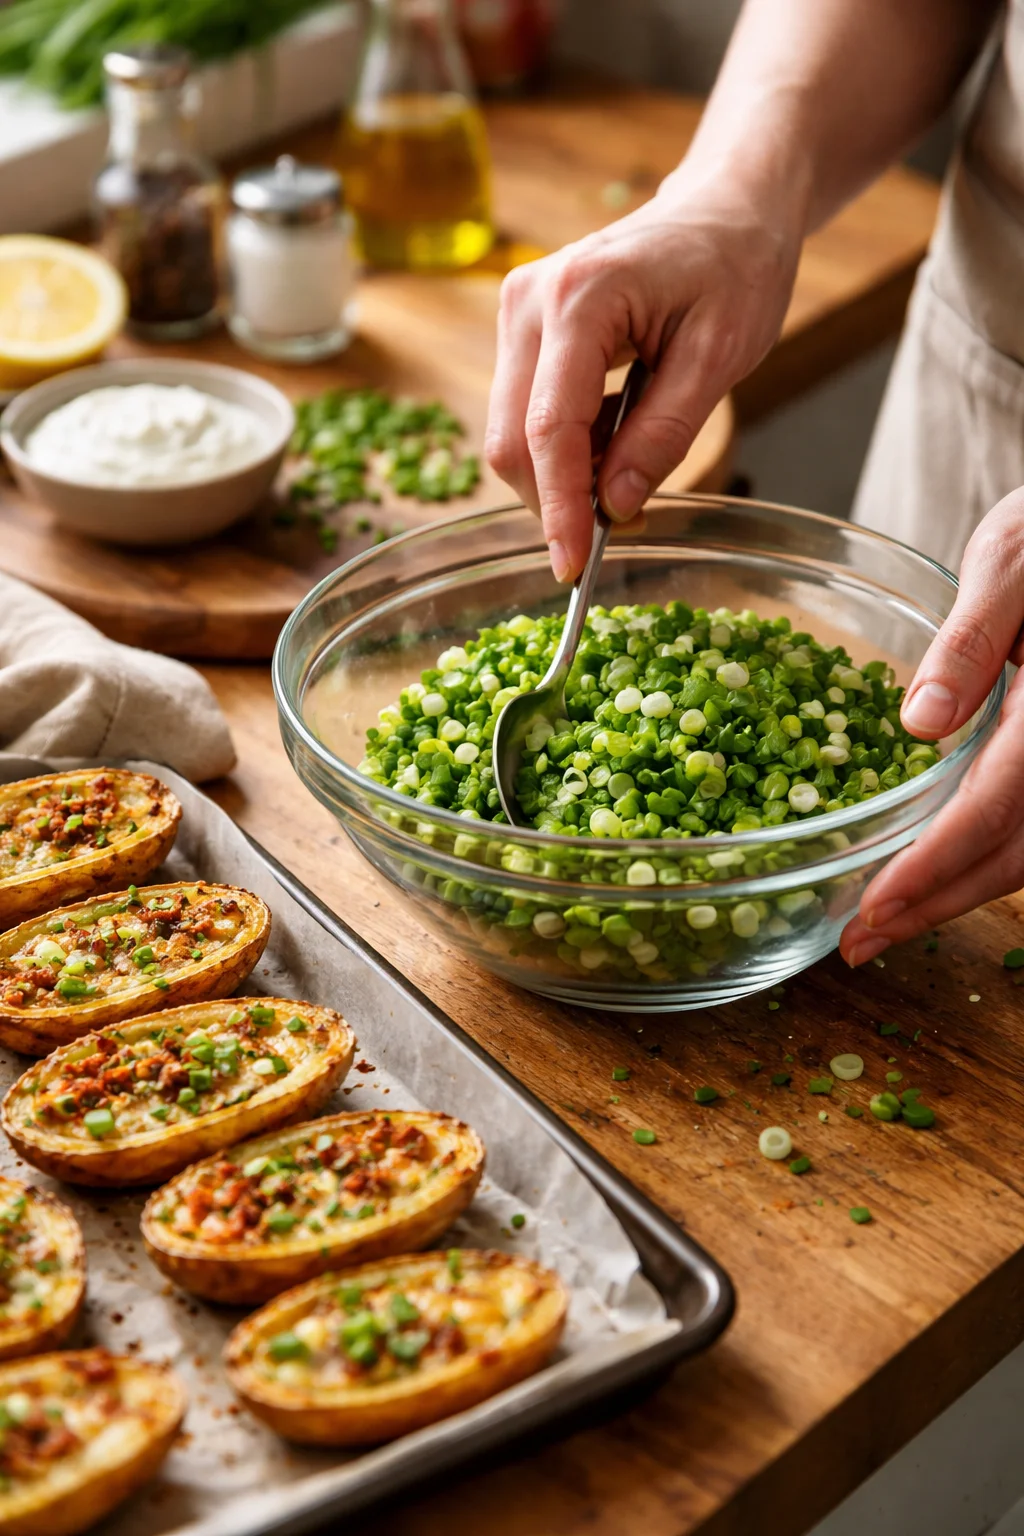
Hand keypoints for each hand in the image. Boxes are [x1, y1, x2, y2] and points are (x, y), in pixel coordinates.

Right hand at [484, 176, 800, 581]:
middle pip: (513, 440)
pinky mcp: (522, 328)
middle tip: (616, 533)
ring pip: (512, 433)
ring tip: (628, 473)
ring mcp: (517, 311)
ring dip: (561, 477)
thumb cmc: (735, 266)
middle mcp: (529, 300)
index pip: (550, 430)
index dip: (559, 509)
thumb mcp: (721, 356)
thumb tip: (617, 507)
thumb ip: (664, 434)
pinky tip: (614, 442)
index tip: (572, 569)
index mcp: (579, 298)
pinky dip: (565, 450)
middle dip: (555, 502)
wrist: (725, 207)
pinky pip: (526, 413)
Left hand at [841, 488, 1023, 965]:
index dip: (931, 865)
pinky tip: (928, 877)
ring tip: (881, 928)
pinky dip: (976, 861)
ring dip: (954, 896)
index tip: (871, 909)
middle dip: (934, 906)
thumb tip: (919, 724)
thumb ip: (973, 641)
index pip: (995, 806)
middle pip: (1014, 853)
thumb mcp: (1013, 562)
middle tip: (857, 946)